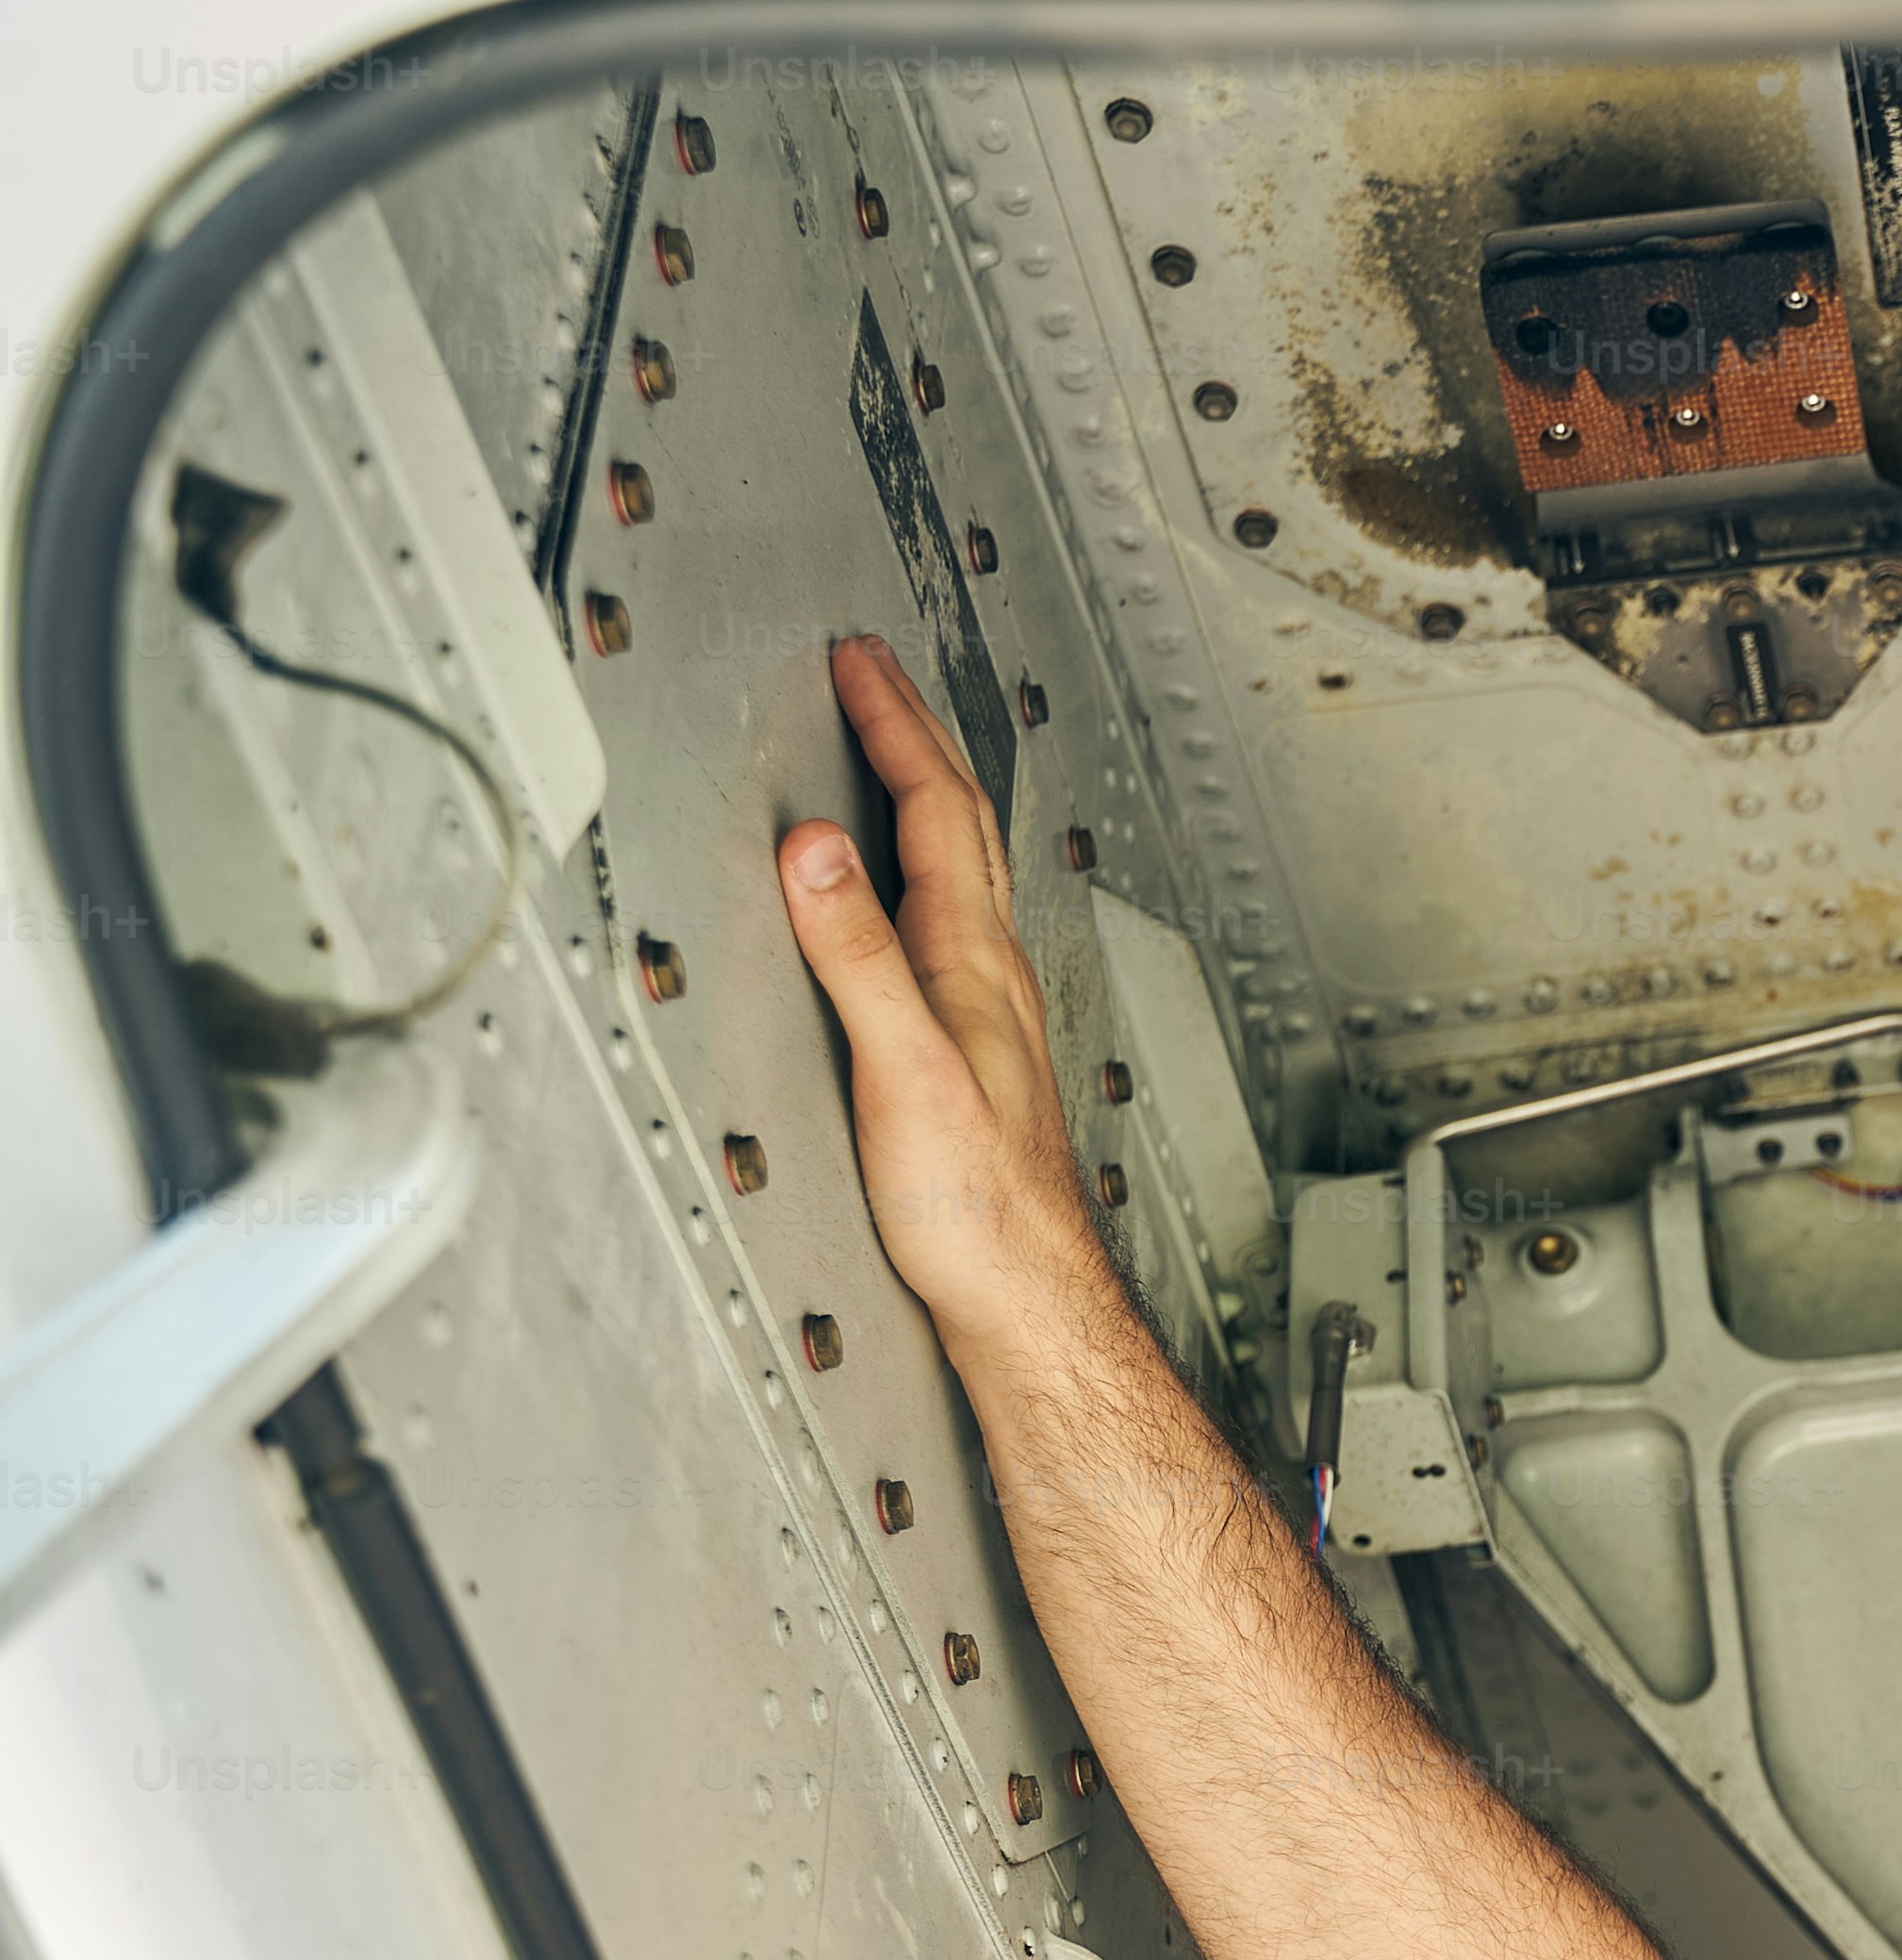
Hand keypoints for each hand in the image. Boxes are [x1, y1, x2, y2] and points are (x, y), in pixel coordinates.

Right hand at [774, 635, 1094, 1342]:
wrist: (1027, 1298)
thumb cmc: (977, 1208)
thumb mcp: (902, 1071)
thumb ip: (859, 959)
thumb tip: (817, 851)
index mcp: (974, 965)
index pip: (934, 812)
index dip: (893, 727)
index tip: (855, 661)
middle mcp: (993, 977)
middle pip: (961, 827)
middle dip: (914, 736)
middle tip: (875, 673)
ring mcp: (992, 1013)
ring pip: (966, 873)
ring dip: (928, 797)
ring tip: (896, 749)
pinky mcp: (977, 1054)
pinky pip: (954, 926)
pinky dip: (927, 873)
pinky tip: (916, 899)